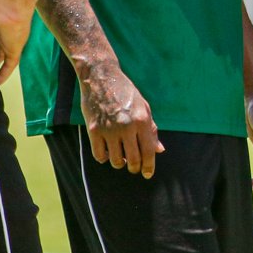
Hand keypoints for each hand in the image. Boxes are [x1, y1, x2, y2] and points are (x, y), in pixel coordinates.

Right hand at [78, 60, 164, 177]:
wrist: (102, 78)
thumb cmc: (126, 93)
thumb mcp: (144, 107)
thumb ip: (151, 129)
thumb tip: (159, 150)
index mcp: (142, 120)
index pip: (149, 151)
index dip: (149, 166)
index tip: (148, 174)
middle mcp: (127, 127)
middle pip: (133, 159)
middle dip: (135, 168)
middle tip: (134, 168)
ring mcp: (109, 129)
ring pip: (115, 160)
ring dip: (119, 163)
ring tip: (121, 158)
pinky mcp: (93, 130)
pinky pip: (99, 155)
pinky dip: (104, 158)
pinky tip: (107, 153)